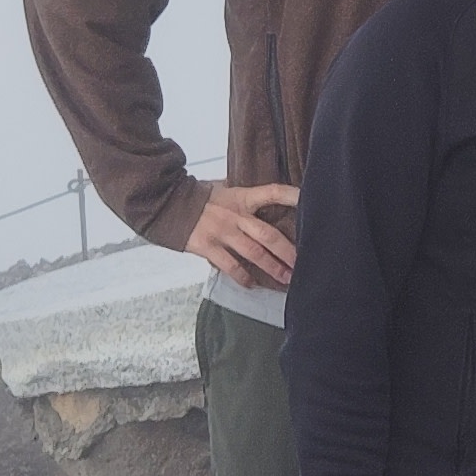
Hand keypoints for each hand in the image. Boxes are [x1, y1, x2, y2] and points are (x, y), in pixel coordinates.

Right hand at [185, 180, 299, 290]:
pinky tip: (253, 285)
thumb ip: (243, 197)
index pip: (272, 192)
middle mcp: (235, 215)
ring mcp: (222, 232)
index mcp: (242, 198)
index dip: (291, 196)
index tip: (308, 202)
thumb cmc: (198, 197)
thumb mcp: (224, 190)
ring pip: (253, 253)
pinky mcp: (207, 246)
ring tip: (287, 279)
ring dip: (272, 268)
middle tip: (302, 263)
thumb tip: (264, 198)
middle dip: (287, 251)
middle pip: (268, 234)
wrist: (166, 203)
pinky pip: (229, 265)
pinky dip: (242, 277)